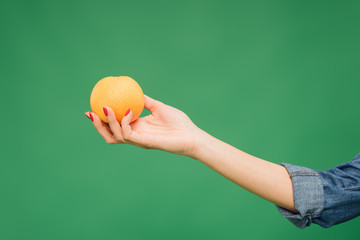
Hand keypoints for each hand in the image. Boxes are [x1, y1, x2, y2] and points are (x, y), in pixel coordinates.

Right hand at [85, 94, 203, 155]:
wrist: (191, 135)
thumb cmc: (178, 122)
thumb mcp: (159, 107)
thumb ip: (147, 101)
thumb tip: (136, 90)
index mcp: (138, 128)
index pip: (116, 126)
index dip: (102, 120)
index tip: (92, 109)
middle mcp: (136, 136)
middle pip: (110, 135)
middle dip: (98, 126)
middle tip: (90, 113)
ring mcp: (139, 141)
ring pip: (115, 136)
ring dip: (109, 123)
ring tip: (106, 109)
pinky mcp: (145, 143)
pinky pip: (129, 135)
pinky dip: (125, 123)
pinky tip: (128, 112)